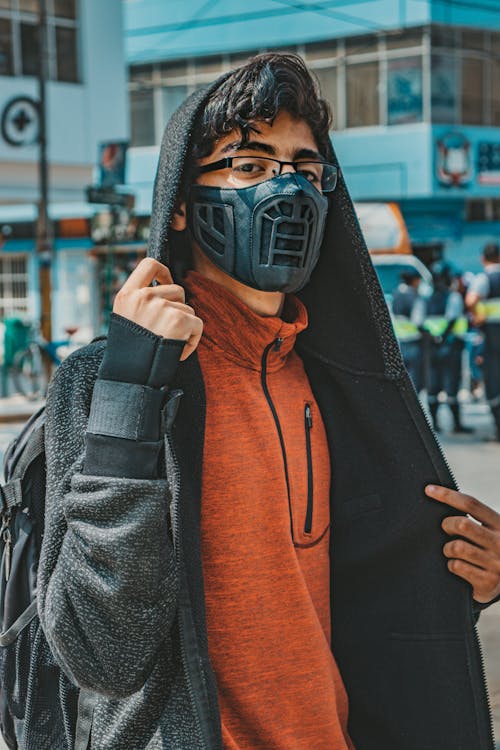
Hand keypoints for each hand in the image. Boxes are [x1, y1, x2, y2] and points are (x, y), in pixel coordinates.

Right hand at [113, 258, 202, 360]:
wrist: (131, 377)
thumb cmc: (129, 353)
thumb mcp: (124, 320)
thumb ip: (139, 302)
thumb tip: (164, 290)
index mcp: (127, 295)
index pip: (149, 265)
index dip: (163, 271)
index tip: (166, 281)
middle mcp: (144, 297)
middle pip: (177, 289)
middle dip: (178, 308)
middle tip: (166, 330)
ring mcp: (161, 307)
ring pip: (188, 308)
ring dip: (184, 326)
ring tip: (169, 343)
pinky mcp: (178, 320)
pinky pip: (197, 323)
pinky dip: (193, 339)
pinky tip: (179, 351)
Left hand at [425, 485, 499, 603]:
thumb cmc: (491, 551)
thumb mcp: (489, 532)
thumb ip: (472, 520)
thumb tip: (439, 500)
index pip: (471, 504)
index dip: (448, 495)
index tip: (429, 490)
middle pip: (462, 524)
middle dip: (447, 525)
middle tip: (446, 529)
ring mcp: (496, 563)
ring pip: (457, 547)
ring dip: (447, 548)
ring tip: (451, 550)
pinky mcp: (488, 582)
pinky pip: (457, 566)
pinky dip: (451, 565)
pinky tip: (456, 566)